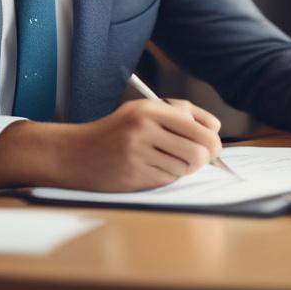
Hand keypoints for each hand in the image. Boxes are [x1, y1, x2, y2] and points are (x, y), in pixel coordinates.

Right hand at [62, 99, 223, 190]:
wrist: (77, 153)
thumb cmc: (116, 131)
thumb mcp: (142, 111)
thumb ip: (178, 115)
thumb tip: (214, 129)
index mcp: (150, 109)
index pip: (201, 128)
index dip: (213, 140)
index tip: (212, 145)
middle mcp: (145, 129)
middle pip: (200, 151)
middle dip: (206, 158)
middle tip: (200, 159)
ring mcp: (139, 153)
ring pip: (186, 168)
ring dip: (184, 169)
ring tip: (169, 161)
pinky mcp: (135, 175)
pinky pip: (169, 180)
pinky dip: (168, 177)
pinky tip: (153, 169)